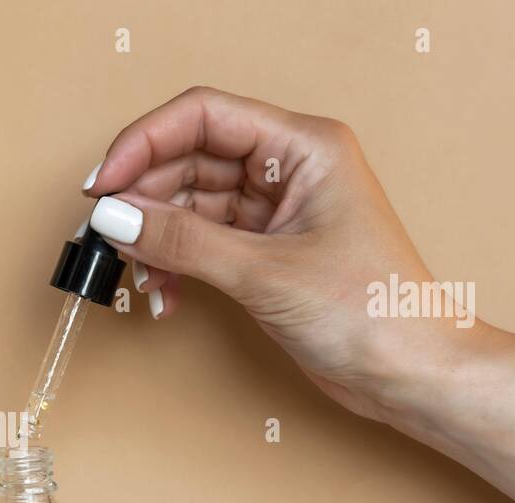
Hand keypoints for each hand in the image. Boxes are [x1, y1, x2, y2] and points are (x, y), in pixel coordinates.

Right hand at [83, 85, 483, 421]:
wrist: (411, 374)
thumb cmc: (374, 312)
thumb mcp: (264, 272)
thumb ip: (183, 240)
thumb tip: (116, 218)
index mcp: (304, 146)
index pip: (204, 116)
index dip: (144, 143)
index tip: (103, 185)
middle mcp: (289, 168)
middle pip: (190, 158)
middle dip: (144, 198)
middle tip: (109, 236)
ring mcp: (276, 210)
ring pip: (190, 203)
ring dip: (156, 239)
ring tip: (141, 276)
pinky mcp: (266, 251)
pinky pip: (201, 241)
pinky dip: (176, 264)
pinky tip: (164, 295)